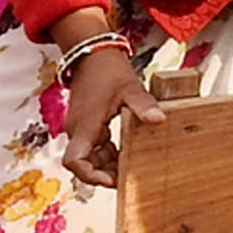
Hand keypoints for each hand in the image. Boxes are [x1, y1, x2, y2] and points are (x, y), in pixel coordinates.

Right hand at [59, 44, 164, 190]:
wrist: (92, 53)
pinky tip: (123, 150)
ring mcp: (80, 127)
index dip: (90, 176)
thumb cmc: (108, 70)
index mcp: (85, 125)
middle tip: (126, 177)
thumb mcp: (130, 88)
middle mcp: (78, 129)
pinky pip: (92, 147)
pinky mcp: (85, 124)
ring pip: (88, 157)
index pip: (74, 161)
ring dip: (105, 164)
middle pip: (83, 164)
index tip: (111, 179)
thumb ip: (143, 105)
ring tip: (128, 165)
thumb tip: (159, 119)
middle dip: (103, 173)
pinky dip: (106, 153)